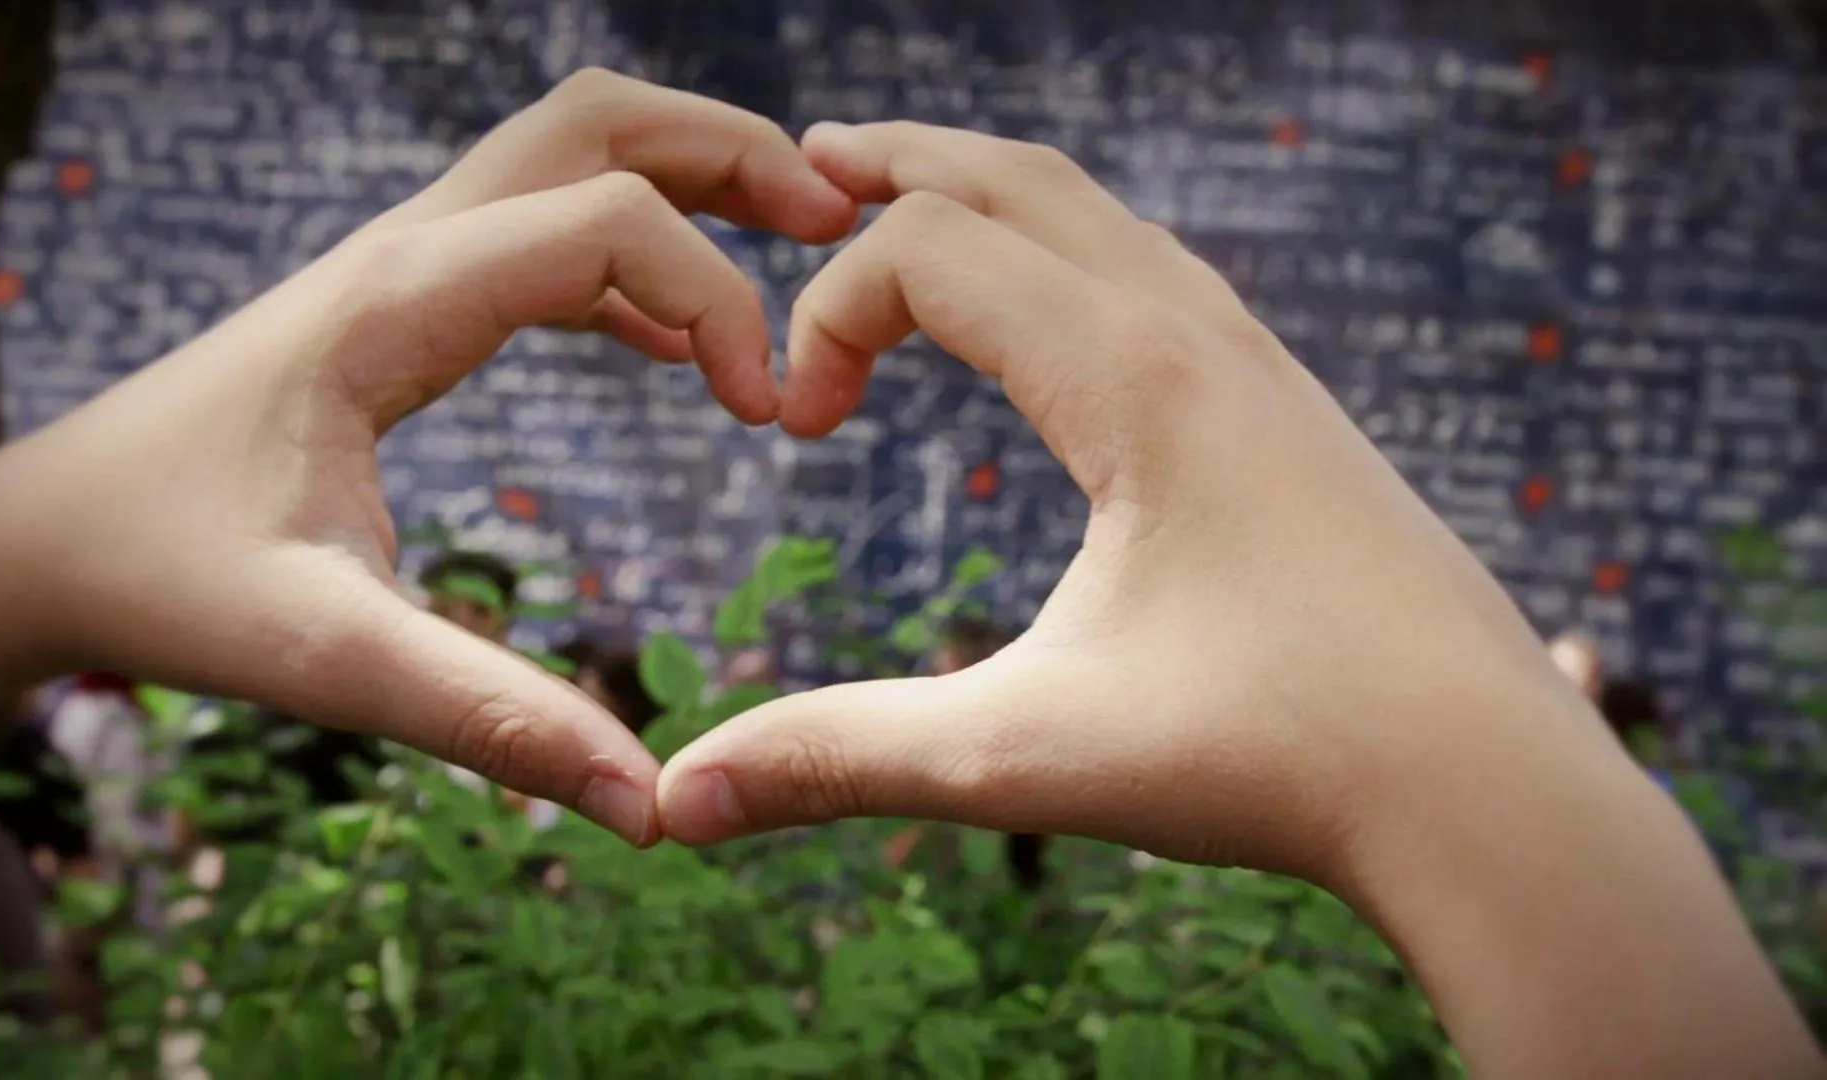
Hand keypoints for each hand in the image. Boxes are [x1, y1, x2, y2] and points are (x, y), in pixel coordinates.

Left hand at [0, 71, 855, 845]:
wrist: (53, 538)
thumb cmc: (170, 579)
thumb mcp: (323, 656)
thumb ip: (486, 719)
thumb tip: (644, 805)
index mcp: (401, 300)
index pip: (610, 220)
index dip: (719, 299)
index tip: (764, 419)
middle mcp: (409, 251)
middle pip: (597, 121)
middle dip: (729, 151)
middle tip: (836, 223)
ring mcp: (406, 267)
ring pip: (571, 157)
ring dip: (687, 183)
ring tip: (795, 252)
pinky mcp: (405, 307)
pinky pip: (544, 240)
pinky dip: (633, 262)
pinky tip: (674, 352)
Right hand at [658, 118, 1587, 880]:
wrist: (1490, 786)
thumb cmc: (1277, 759)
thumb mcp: (1026, 753)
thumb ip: (840, 758)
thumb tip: (674, 806)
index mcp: (1131, 377)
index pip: (926, 251)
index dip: (825, 317)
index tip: (796, 433)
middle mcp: (1200, 336)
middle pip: (1017, 179)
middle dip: (897, 166)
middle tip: (803, 168)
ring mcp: (1260, 365)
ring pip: (1101, 218)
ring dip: (990, 199)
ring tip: (911, 207)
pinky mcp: (1292, 413)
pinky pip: (1161, 276)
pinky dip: (1068, 255)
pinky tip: (1058, 321)